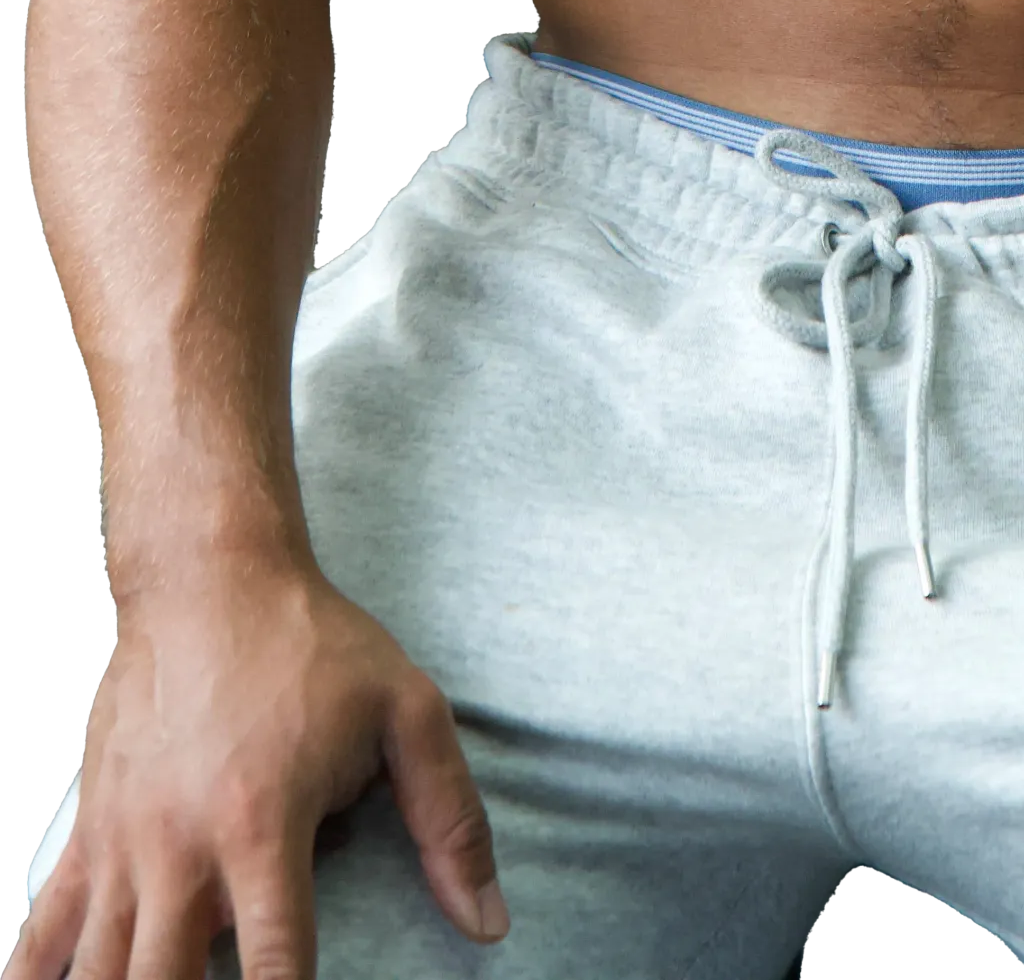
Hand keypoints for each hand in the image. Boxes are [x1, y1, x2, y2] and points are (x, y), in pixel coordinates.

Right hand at [3, 559, 507, 979]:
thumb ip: (451, 820)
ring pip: (102, 971)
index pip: (276, 969)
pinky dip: (35, 978)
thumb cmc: (305, 639)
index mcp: (261, 825)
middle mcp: (181, 847)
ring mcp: (124, 845)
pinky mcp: (87, 832)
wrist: (206, 575)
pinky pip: (43, 930)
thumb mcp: (405, 711)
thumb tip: (487, 919)